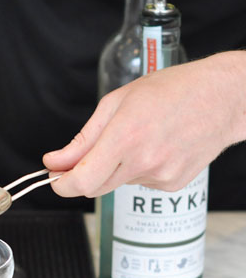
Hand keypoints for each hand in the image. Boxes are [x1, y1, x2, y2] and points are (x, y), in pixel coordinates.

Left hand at [43, 51, 245, 196]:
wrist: (224, 98)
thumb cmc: (171, 90)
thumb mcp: (116, 104)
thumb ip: (82, 139)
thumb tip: (54, 162)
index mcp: (126, 137)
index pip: (83, 180)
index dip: (62, 185)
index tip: (54, 179)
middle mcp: (144, 161)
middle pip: (95, 187)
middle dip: (83, 175)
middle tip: (86, 154)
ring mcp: (161, 176)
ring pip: (117, 184)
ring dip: (114, 168)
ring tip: (137, 138)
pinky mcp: (173, 184)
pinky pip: (139, 183)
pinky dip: (136, 170)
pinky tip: (154, 147)